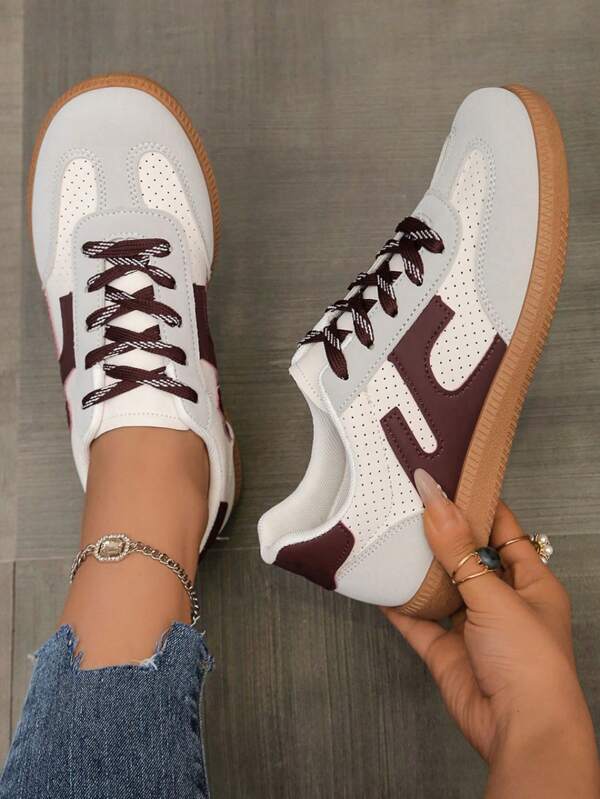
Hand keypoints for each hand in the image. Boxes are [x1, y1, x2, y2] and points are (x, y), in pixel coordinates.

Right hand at [383, 469, 599, 797]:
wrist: (520, 730)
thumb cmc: (532, 665)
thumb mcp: (495, 594)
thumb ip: (459, 550)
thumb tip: (437, 502)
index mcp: (531, 583)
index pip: (503, 531)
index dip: (476, 505)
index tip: (447, 480)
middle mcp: (502, 602)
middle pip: (467, 558)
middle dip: (440, 534)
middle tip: (410, 503)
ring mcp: (473, 627)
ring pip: (440, 588)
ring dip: (418, 568)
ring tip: (392, 534)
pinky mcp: (447, 651)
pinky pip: (417, 621)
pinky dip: (399, 604)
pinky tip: (381, 583)